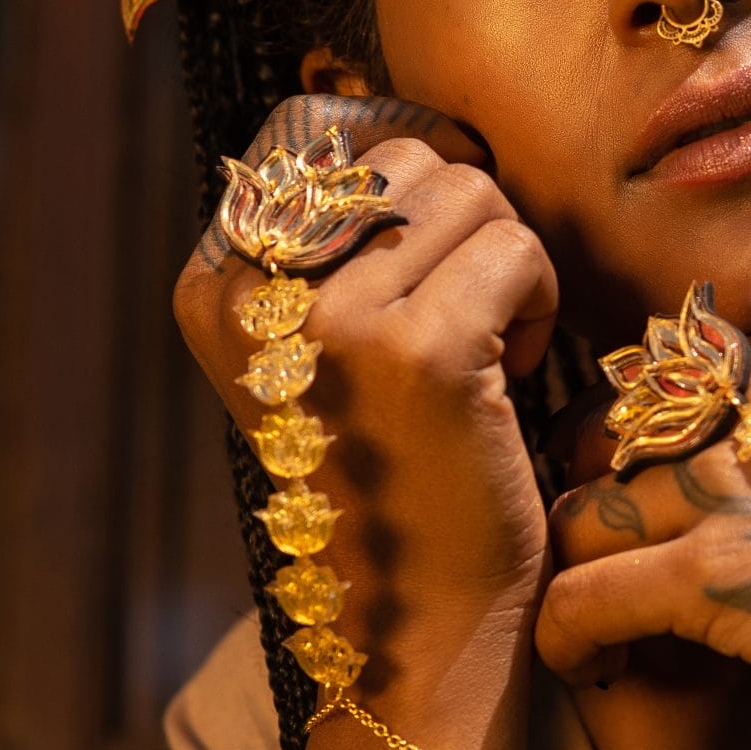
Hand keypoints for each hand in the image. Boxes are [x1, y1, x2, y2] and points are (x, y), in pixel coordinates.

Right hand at [175, 93, 558, 693]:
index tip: (426, 274)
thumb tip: (412, 126)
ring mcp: (332, 319)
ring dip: (504, 268)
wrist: (423, 623)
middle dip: (462, 233)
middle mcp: (253, 292)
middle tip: (460, 335)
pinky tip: (505, 385)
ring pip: (470, 193)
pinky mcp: (419, 349)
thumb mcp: (330, 349)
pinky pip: (517, 249)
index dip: (407, 188)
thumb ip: (338, 244)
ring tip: (479, 362)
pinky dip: (538, 305)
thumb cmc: (400, 477)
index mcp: (212, 285)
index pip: (324, 142)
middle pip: (407, 160)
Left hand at [538, 327, 750, 749]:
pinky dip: (567, 636)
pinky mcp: (709, 571)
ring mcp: (731, 487)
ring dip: (574, 573)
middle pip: (608, 435)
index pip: (670, 380)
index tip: (651, 504)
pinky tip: (586, 668)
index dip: (643, 448)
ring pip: (580, 512)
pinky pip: (579, 593)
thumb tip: (733, 484)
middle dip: (594, 498)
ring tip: (596, 627)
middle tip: (605, 561)